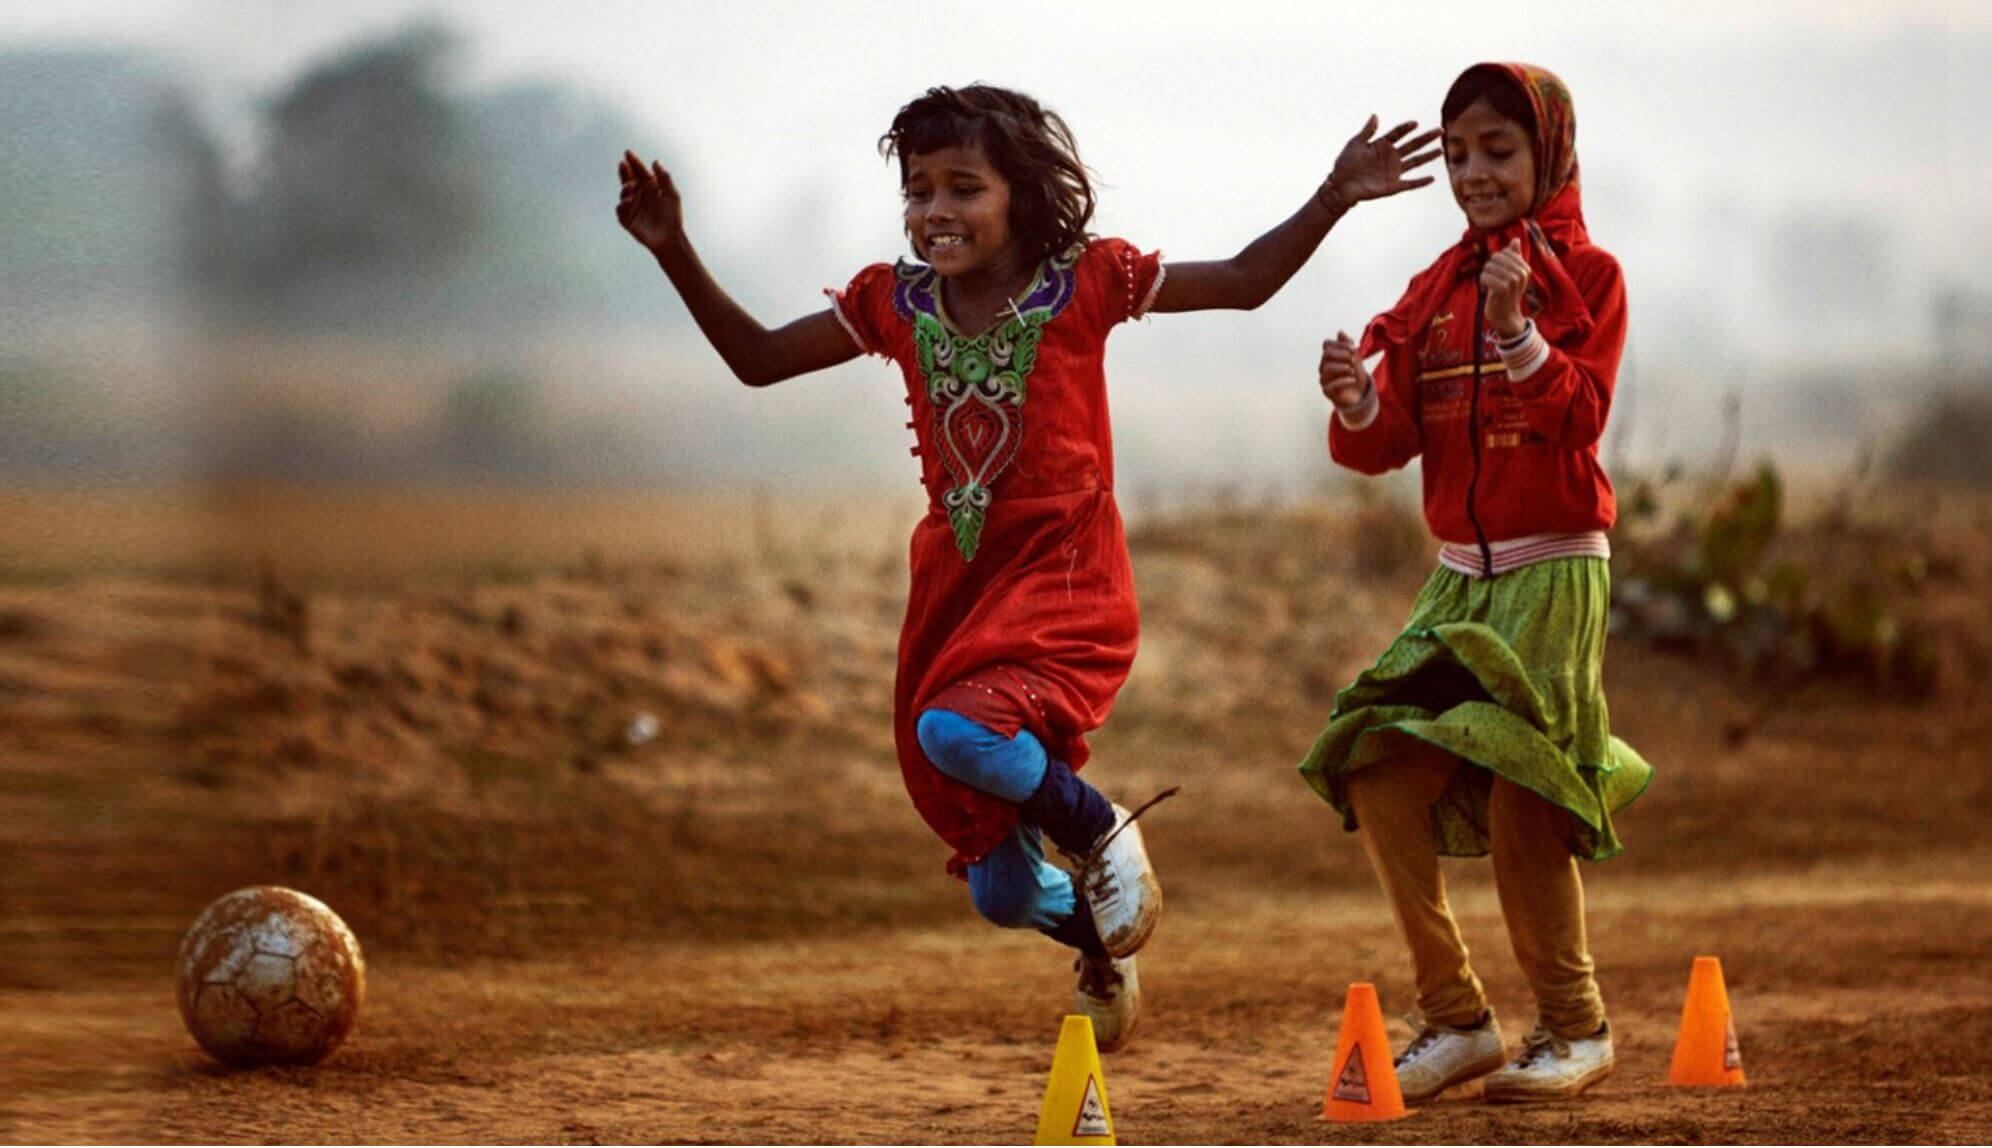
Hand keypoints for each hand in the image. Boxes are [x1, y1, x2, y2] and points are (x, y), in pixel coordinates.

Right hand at [617, 149, 684, 252]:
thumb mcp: (672, 195)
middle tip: (623, 164)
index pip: (640, 172)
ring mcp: (632, 206)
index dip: (634, 162)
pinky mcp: (627, 219)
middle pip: (629, 179)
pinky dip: (623, 204)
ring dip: (625, 187)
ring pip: (624, 193)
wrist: (670, 238)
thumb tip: (656, 161)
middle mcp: (639, 194)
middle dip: (625, 171)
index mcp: (650, 187)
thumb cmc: (673, 217)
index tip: (628, 153)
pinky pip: (621, 210)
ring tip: (631, 185)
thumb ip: (664, 178)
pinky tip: (629, 200)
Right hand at [1319, 331, 1371, 410]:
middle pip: (1326, 354)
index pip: (1327, 344)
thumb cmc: (1355, 374)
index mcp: (1329, 357)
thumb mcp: (1356, 358)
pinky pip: (1332, 385)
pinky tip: (1352, 380)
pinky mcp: (1327, 391)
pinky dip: (1344, 381)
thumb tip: (1339, 332)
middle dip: (1341, 354)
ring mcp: (1324, 379)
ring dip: (1342, 367)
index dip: (1340, 343)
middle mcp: (1324, 366)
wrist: (1359, 395)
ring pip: (1327, 368)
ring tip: (1352, 370)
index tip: (1353, 348)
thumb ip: (1349, 346)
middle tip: (1354, 360)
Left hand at [1321, 116, 1441, 209]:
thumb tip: (1375, 115)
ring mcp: (1393, 171)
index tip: (1415, 123)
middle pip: (1412, 145)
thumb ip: (1367, 131)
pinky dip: (1421, 182)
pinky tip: (1432, 178)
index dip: (1406, 128)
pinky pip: (1410, 184)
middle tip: (1440, 131)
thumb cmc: (1345, 164)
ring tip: (1441, 150)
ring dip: (1428, 156)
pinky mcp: (1393, 186)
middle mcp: (1391, 157)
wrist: (1341, 186)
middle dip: (1426, 138)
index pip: (1398, 133)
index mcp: (1382, 145)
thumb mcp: (1355, 144)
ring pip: (1415, 161)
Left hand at [1480, 238, 1530, 337]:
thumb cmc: (1507, 294)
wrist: (1506, 316)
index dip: (1497, 262)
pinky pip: (1485, 276)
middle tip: (1494, 281)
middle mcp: (1521, 272)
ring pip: (1489, 266)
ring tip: (1491, 286)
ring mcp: (1513, 280)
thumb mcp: (1513, 274)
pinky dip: (1483, 282)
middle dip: (1490, 268)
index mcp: (1525, 267)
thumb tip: (1515, 239)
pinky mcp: (1502, 288)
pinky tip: (1488, 291)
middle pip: (1495, 258)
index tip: (1501, 275)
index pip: (1504, 252)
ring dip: (1486, 276)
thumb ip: (1515, 256)